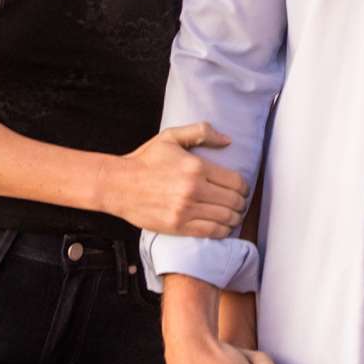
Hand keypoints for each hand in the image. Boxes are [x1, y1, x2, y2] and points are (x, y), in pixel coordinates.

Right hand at [103, 122, 245, 236]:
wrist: (118, 184)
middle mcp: (194, 189)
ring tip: (232, 215)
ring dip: (234, 218)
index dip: (244, 187)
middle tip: (239, 203)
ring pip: (226, 218)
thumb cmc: (146, 159)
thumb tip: (228, 141)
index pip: (236, 181)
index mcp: (196, 166)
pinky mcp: (178, 226)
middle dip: (241, 203)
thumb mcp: (171, 137)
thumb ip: (201, 131)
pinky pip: (212, 232)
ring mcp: (186, 210)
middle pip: (234, 201)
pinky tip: (222, 226)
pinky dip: (223, 231)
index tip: (242, 190)